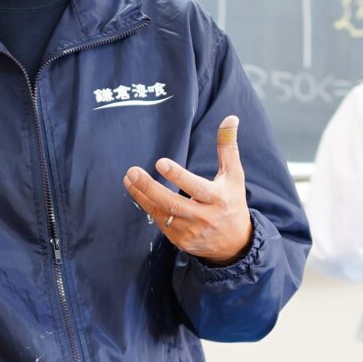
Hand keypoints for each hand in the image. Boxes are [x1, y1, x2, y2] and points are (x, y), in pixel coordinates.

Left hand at [124, 115, 253, 264]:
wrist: (234, 243)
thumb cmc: (232, 202)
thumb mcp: (234, 176)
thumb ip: (228, 148)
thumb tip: (230, 118)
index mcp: (218, 199)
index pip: (195, 187)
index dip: (177, 176)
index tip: (160, 162)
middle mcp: (203, 217)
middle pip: (172, 203)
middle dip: (150, 187)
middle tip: (132, 172)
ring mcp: (191, 231)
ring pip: (162, 214)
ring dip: (142, 197)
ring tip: (128, 180)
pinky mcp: (180, 240)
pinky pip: (160, 223)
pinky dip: (148, 208)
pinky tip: (138, 194)